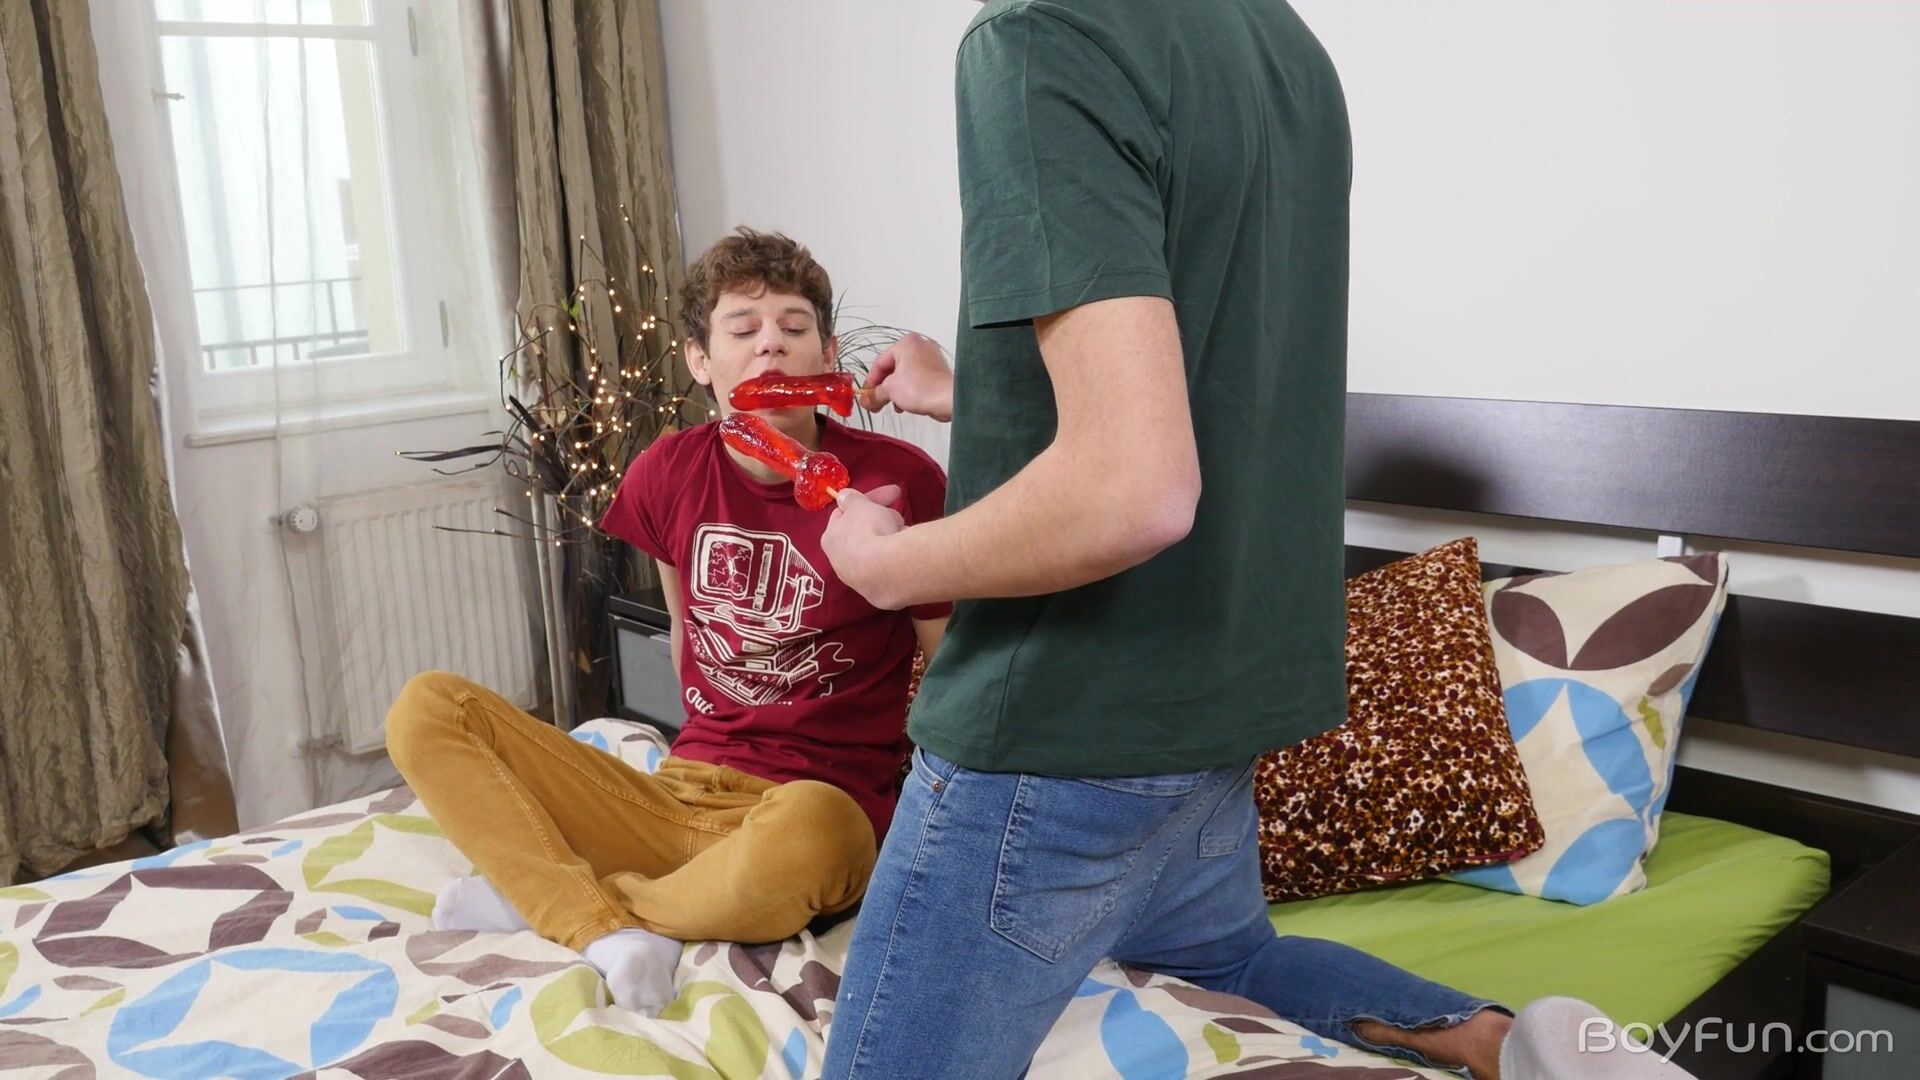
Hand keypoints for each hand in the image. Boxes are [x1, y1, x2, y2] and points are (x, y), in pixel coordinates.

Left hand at [822, 484, 907, 608]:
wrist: (888, 570)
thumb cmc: (868, 530)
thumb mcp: (860, 505)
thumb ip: (852, 499)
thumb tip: (843, 496)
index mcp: (830, 539)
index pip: (843, 514)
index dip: (862, 501)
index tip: (882, 495)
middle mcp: (840, 562)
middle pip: (861, 533)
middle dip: (879, 518)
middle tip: (895, 510)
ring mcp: (860, 580)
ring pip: (877, 549)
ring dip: (889, 535)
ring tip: (903, 529)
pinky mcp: (880, 592)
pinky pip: (889, 565)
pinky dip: (897, 555)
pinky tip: (906, 550)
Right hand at [860, 333, 953, 421]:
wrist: (949, 399)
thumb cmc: (923, 388)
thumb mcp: (890, 390)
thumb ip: (874, 394)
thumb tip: (866, 400)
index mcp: (906, 343)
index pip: (880, 362)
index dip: (870, 381)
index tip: (866, 395)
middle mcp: (920, 346)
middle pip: (892, 368)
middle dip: (883, 388)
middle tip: (875, 402)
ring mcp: (931, 358)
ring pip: (904, 375)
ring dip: (895, 391)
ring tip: (891, 405)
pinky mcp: (937, 372)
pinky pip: (917, 380)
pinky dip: (908, 391)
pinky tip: (904, 405)